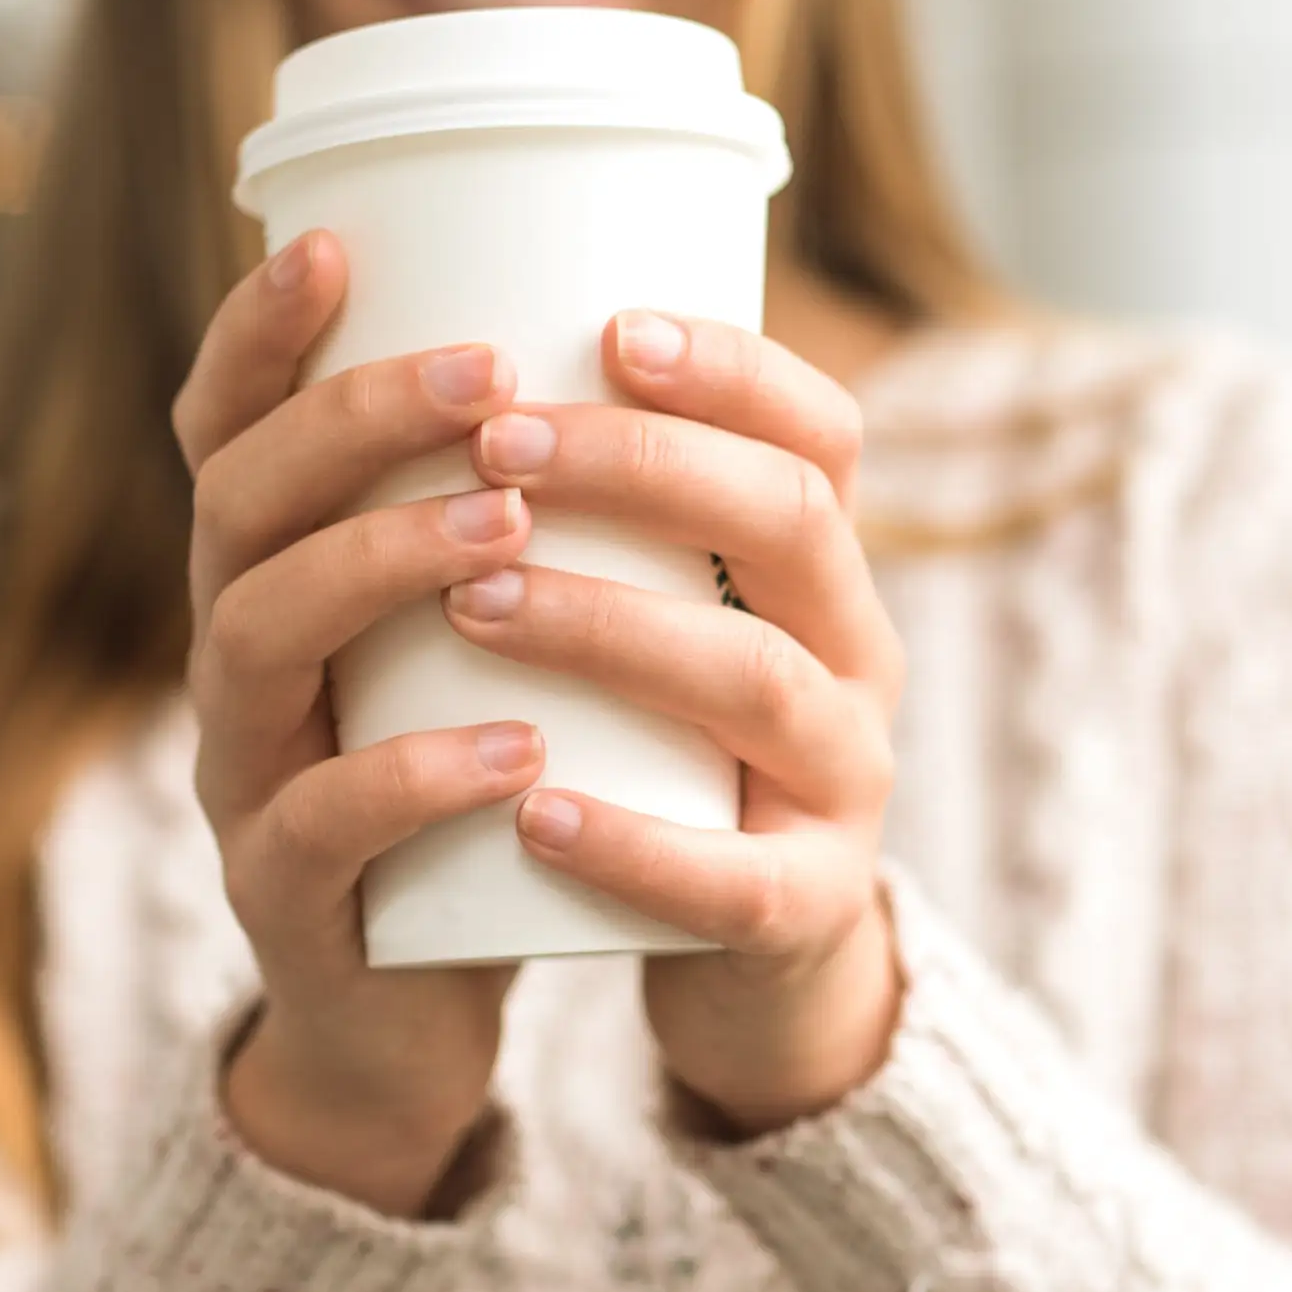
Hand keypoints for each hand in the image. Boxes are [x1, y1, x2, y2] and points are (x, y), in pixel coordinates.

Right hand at [175, 229, 540, 1217]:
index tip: (339, 246)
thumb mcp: (479, 634)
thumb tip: (649, 330)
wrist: (418, 1007)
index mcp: (271, 573)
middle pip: (236, 505)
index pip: (226, 428)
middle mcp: (234, 656)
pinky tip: (513, 741)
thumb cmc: (473, 776)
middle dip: (353, 422)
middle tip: (490, 378)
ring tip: (509, 524)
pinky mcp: (289, 900)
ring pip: (260, 637)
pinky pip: (323, 826)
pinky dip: (417, 776)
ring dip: (382, 560)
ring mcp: (246, 775)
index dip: (256, 335)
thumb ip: (520, 511)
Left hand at [450, 310, 905, 1137]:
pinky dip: (629, 844)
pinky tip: (532, 809)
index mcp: (824, 571)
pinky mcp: (802, 911)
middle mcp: (858, 657)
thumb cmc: (667, 751)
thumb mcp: (670, 618)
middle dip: (642, 469)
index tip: (608, 327)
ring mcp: (843, 785)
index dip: (731, 368)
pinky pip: (731, 879)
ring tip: (475, 605)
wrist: (751, 964)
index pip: (818, 433)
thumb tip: (434, 357)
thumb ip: (600, 521)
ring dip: (610, 627)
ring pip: (758, 683)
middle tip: (496, 446)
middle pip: (790, 523)